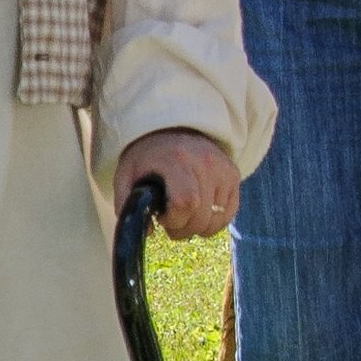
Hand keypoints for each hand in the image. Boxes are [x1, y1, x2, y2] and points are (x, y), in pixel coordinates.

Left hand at [114, 129, 238, 240]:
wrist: (174, 128)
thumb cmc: (148, 156)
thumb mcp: (127, 173)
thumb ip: (127, 203)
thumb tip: (146, 232)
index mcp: (176, 161)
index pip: (185, 203)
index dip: (173, 220)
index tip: (161, 218)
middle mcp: (205, 163)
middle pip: (201, 217)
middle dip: (183, 229)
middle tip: (171, 221)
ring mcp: (223, 169)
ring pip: (216, 220)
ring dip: (198, 228)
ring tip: (184, 215)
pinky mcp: (233, 175)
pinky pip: (229, 214)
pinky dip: (213, 222)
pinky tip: (198, 213)